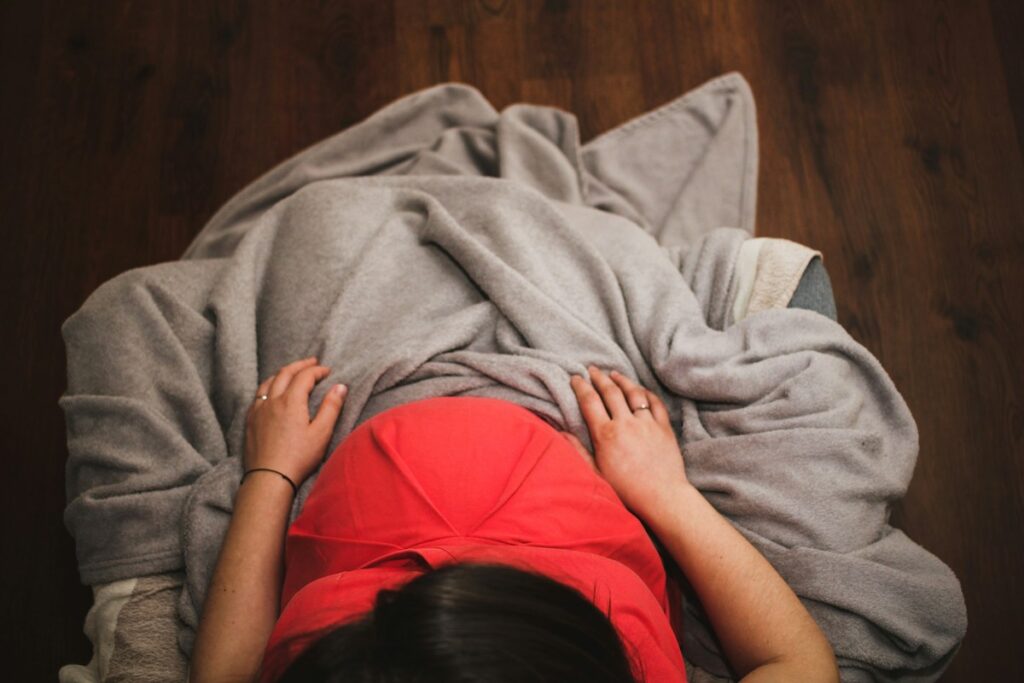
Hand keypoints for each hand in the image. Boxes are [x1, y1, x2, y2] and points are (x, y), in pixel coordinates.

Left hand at [244, 356, 346, 485]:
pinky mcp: (250, 421)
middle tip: (312, 362)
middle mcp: (272, 401)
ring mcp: (258, 410)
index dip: (317, 370)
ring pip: (268, 382)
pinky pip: (258, 395)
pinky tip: (271, 393)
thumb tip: (340, 386)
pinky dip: (268, 386)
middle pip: (285, 373)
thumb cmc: (298, 458)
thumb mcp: (322, 433)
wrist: (268, 478)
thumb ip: (331, 407)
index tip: (327, 371)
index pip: (304, 376)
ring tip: (291, 372)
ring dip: (282, 373)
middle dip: (300, 365)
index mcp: (291, 401)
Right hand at [567, 365, 688, 518]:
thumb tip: (561, 433)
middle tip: (592, 370)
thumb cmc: (626, 490)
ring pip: (633, 393)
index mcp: (605, 435)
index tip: (576, 378)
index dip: (581, 387)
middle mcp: (626, 424)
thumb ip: (578, 451)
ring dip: (622, 380)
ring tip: (614, 374)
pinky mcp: (664, 427)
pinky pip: (654, 402)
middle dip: (599, 378)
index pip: (590, 401)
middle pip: (610, 392)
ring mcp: (647, 423)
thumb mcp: (596, 474)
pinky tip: (640, 389)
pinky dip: (646, 393)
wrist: (662, 497)